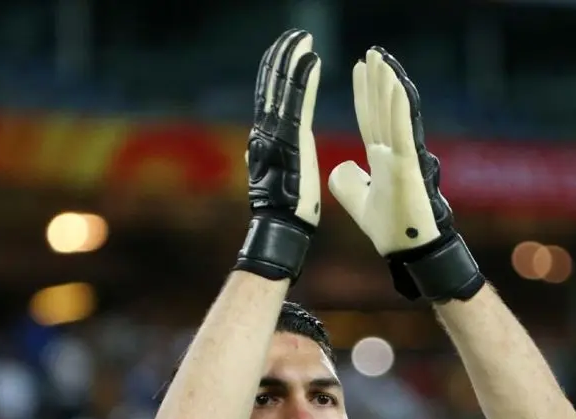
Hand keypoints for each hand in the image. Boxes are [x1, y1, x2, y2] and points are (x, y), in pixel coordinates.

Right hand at [235, 30, 322, 283]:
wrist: (280, 227)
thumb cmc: (287, 209)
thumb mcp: (280, 175)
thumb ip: (274, 155)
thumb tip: (264, 149)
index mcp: (268, 137)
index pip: (272, 96)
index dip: (280, 72)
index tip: (290, 51)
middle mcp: (267, 130)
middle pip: (272, 84)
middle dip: (283, 57)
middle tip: (295, 35)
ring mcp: (276, 133)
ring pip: (282, 87)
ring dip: (293, 59)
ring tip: (303, 38)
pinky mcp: (291, 140)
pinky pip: (299, 102)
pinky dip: (304, 79)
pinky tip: (312, 59)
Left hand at [328, 48, 483, 301]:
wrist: (407, 250)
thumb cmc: (390, 229)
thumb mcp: (357, 201)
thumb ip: (347, 182)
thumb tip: (340, 165)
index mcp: (382, 160)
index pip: (370, 119)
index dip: (364, 94)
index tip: (359, 69)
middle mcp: (393, 153)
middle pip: (380, 109)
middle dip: (375, 81)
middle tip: (371, 53)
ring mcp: (403, 156)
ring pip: (394, 113)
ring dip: (387, 84)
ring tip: (381, 58)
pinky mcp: (409, 165)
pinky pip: (402, 130)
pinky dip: (399, 107)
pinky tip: (395, 83)